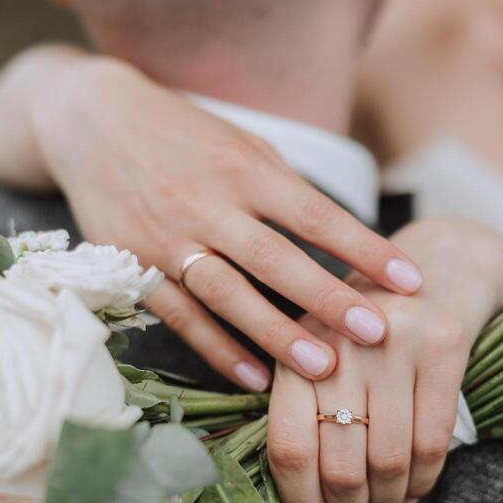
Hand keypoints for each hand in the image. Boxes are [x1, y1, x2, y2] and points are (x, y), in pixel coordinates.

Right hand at [0, 49, 422, 389]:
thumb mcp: (243, 148)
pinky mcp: (136, 267)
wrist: (92, 124)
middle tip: (376, 334)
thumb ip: (288, 194)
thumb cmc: (187, 139)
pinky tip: (255, 378)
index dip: (364, 248)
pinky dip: (219, 349)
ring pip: (228, 294)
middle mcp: (208, 203)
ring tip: (321, 369)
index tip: (411, 280)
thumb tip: (348, 242)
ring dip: (275, 334)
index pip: (315, 214)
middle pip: (275, 259)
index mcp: (244, 169)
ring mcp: (168, 238)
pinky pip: (182, 316)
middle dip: (328, 298)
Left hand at [268, 220, 502, 502]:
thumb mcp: (323, 355)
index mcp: (296, 349)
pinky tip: (414, 492)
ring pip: (389, 460)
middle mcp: (340, 343)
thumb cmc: (368, 327)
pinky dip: (424, 482)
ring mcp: (394, 343)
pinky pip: (434, 442)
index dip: (301, 500)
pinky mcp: (445, 345)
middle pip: (341, 462)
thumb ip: (306, 414)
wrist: (441, 263)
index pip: (289, 447)